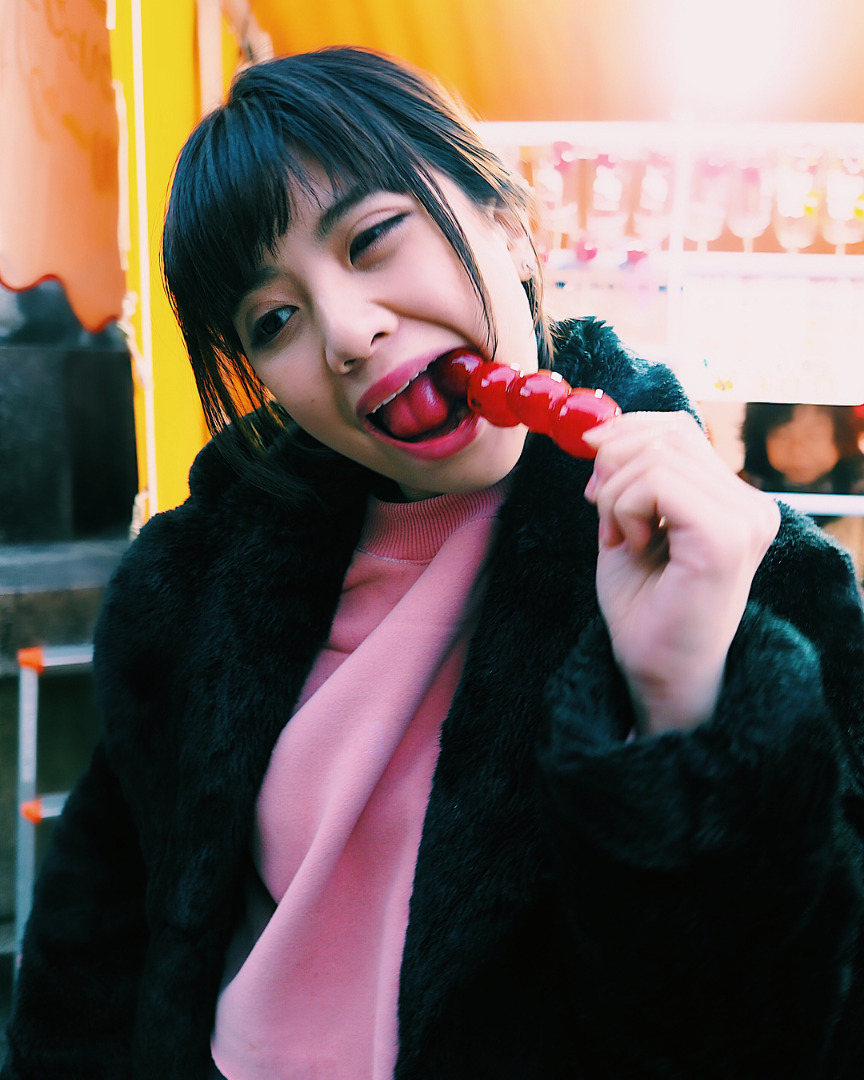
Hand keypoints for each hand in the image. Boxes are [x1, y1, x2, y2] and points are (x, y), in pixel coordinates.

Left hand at [582, 411, 779, 734]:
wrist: (657, 674)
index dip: (627, 431)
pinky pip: (656, 483)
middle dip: (614, 461)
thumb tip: (600, 431)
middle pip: (670, 434)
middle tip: (596, 506)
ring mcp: (744, 520)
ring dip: (615, 493)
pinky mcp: (724, 538)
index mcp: (736, 502)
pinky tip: (630, 546)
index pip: (681, 430)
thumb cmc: (644, 608)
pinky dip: (623, 508)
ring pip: (657, 456)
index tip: (590, 457)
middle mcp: (752, 506)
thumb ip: (629, 478)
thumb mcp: (631, 525)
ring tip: (619, 538)